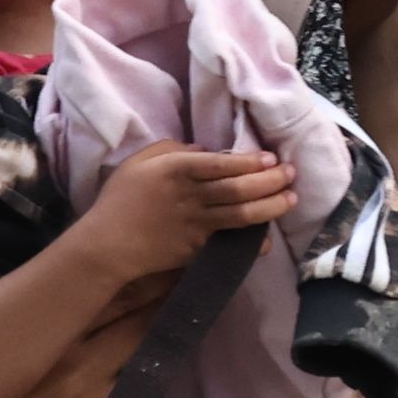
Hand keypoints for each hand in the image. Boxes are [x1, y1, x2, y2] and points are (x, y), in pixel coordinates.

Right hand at [63, 142, 296, 285]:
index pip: (223, 163)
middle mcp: (192, 196)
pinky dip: (252, 242)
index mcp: (177, 169)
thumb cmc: (120, 199)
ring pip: (243, 215)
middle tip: (290, 174)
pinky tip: (267, 239)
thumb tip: (205, 151)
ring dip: (271, 207)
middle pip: (240, 188)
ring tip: (290, 199)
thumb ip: (173, 149)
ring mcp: (196, 224)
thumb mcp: (140, 161)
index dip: (251, 161)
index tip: (271, 158)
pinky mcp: (197, 248)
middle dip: (271, 181)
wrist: (108, 244)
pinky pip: (231, 242)